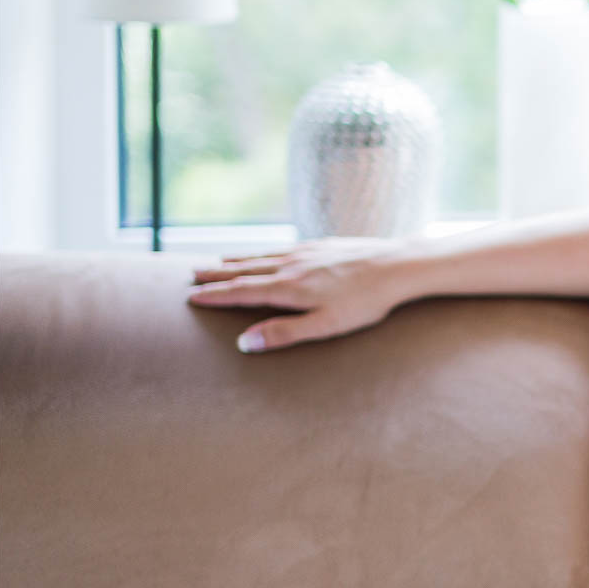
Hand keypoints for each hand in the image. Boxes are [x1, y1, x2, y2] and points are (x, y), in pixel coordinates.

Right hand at [185, 236, 412, 352]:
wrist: (396, 265)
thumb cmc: (365, 302)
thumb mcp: (325, 325)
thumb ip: (285, 333)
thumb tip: (244, 343)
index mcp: (288, 288)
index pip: (242, 292)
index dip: (215, 295)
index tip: (191, 296)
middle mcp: (291, 266)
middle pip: (245, 270)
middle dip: (217, 274)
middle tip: (192, 274)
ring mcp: (305, 252)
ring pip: (262, 256)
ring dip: (237, 260)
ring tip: (218, 262)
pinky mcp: (321, 245)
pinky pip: (281, 248)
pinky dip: (263, 251)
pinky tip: (264, 252)